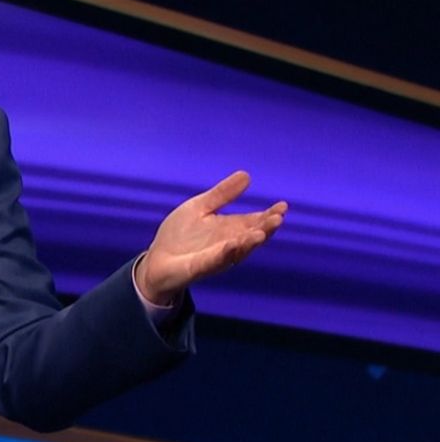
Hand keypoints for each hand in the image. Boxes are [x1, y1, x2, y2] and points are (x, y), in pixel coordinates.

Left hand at [138, 171, 287, 304]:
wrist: (157, 260)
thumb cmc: (180, 234)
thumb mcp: (200, 207)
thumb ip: (222, 194)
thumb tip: (247, 175)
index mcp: (230, 229)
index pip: (254, 221)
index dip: (269, 215)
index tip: (283, 206)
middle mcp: (229, 244)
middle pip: (252, 236)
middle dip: (266, 228)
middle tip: (278, 218)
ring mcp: (217, 257)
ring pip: (239, 250)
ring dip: (251, 242)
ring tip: (262, 233)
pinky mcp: (201, 267)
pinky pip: (216, 259)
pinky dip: (226, 252)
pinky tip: (234, 243)